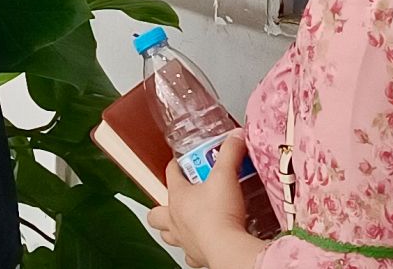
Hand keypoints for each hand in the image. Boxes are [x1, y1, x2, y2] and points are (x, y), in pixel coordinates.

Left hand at [148, 131, 249, 267]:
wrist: (227, 248)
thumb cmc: (219, 214)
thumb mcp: (225, 176)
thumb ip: (230, 153)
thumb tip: (235, 136)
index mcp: (178, 197)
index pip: (170, 174)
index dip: (176, 165)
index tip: (182, 161)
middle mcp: (175, 220)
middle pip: (156, 213)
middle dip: (162, 207)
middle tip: (179, 200)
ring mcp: (184, 240)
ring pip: (168, 236)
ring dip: (174, 230)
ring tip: (187, 224)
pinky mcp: (197, 256)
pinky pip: (190, 255)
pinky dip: (194, 250)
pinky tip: (204, 246)